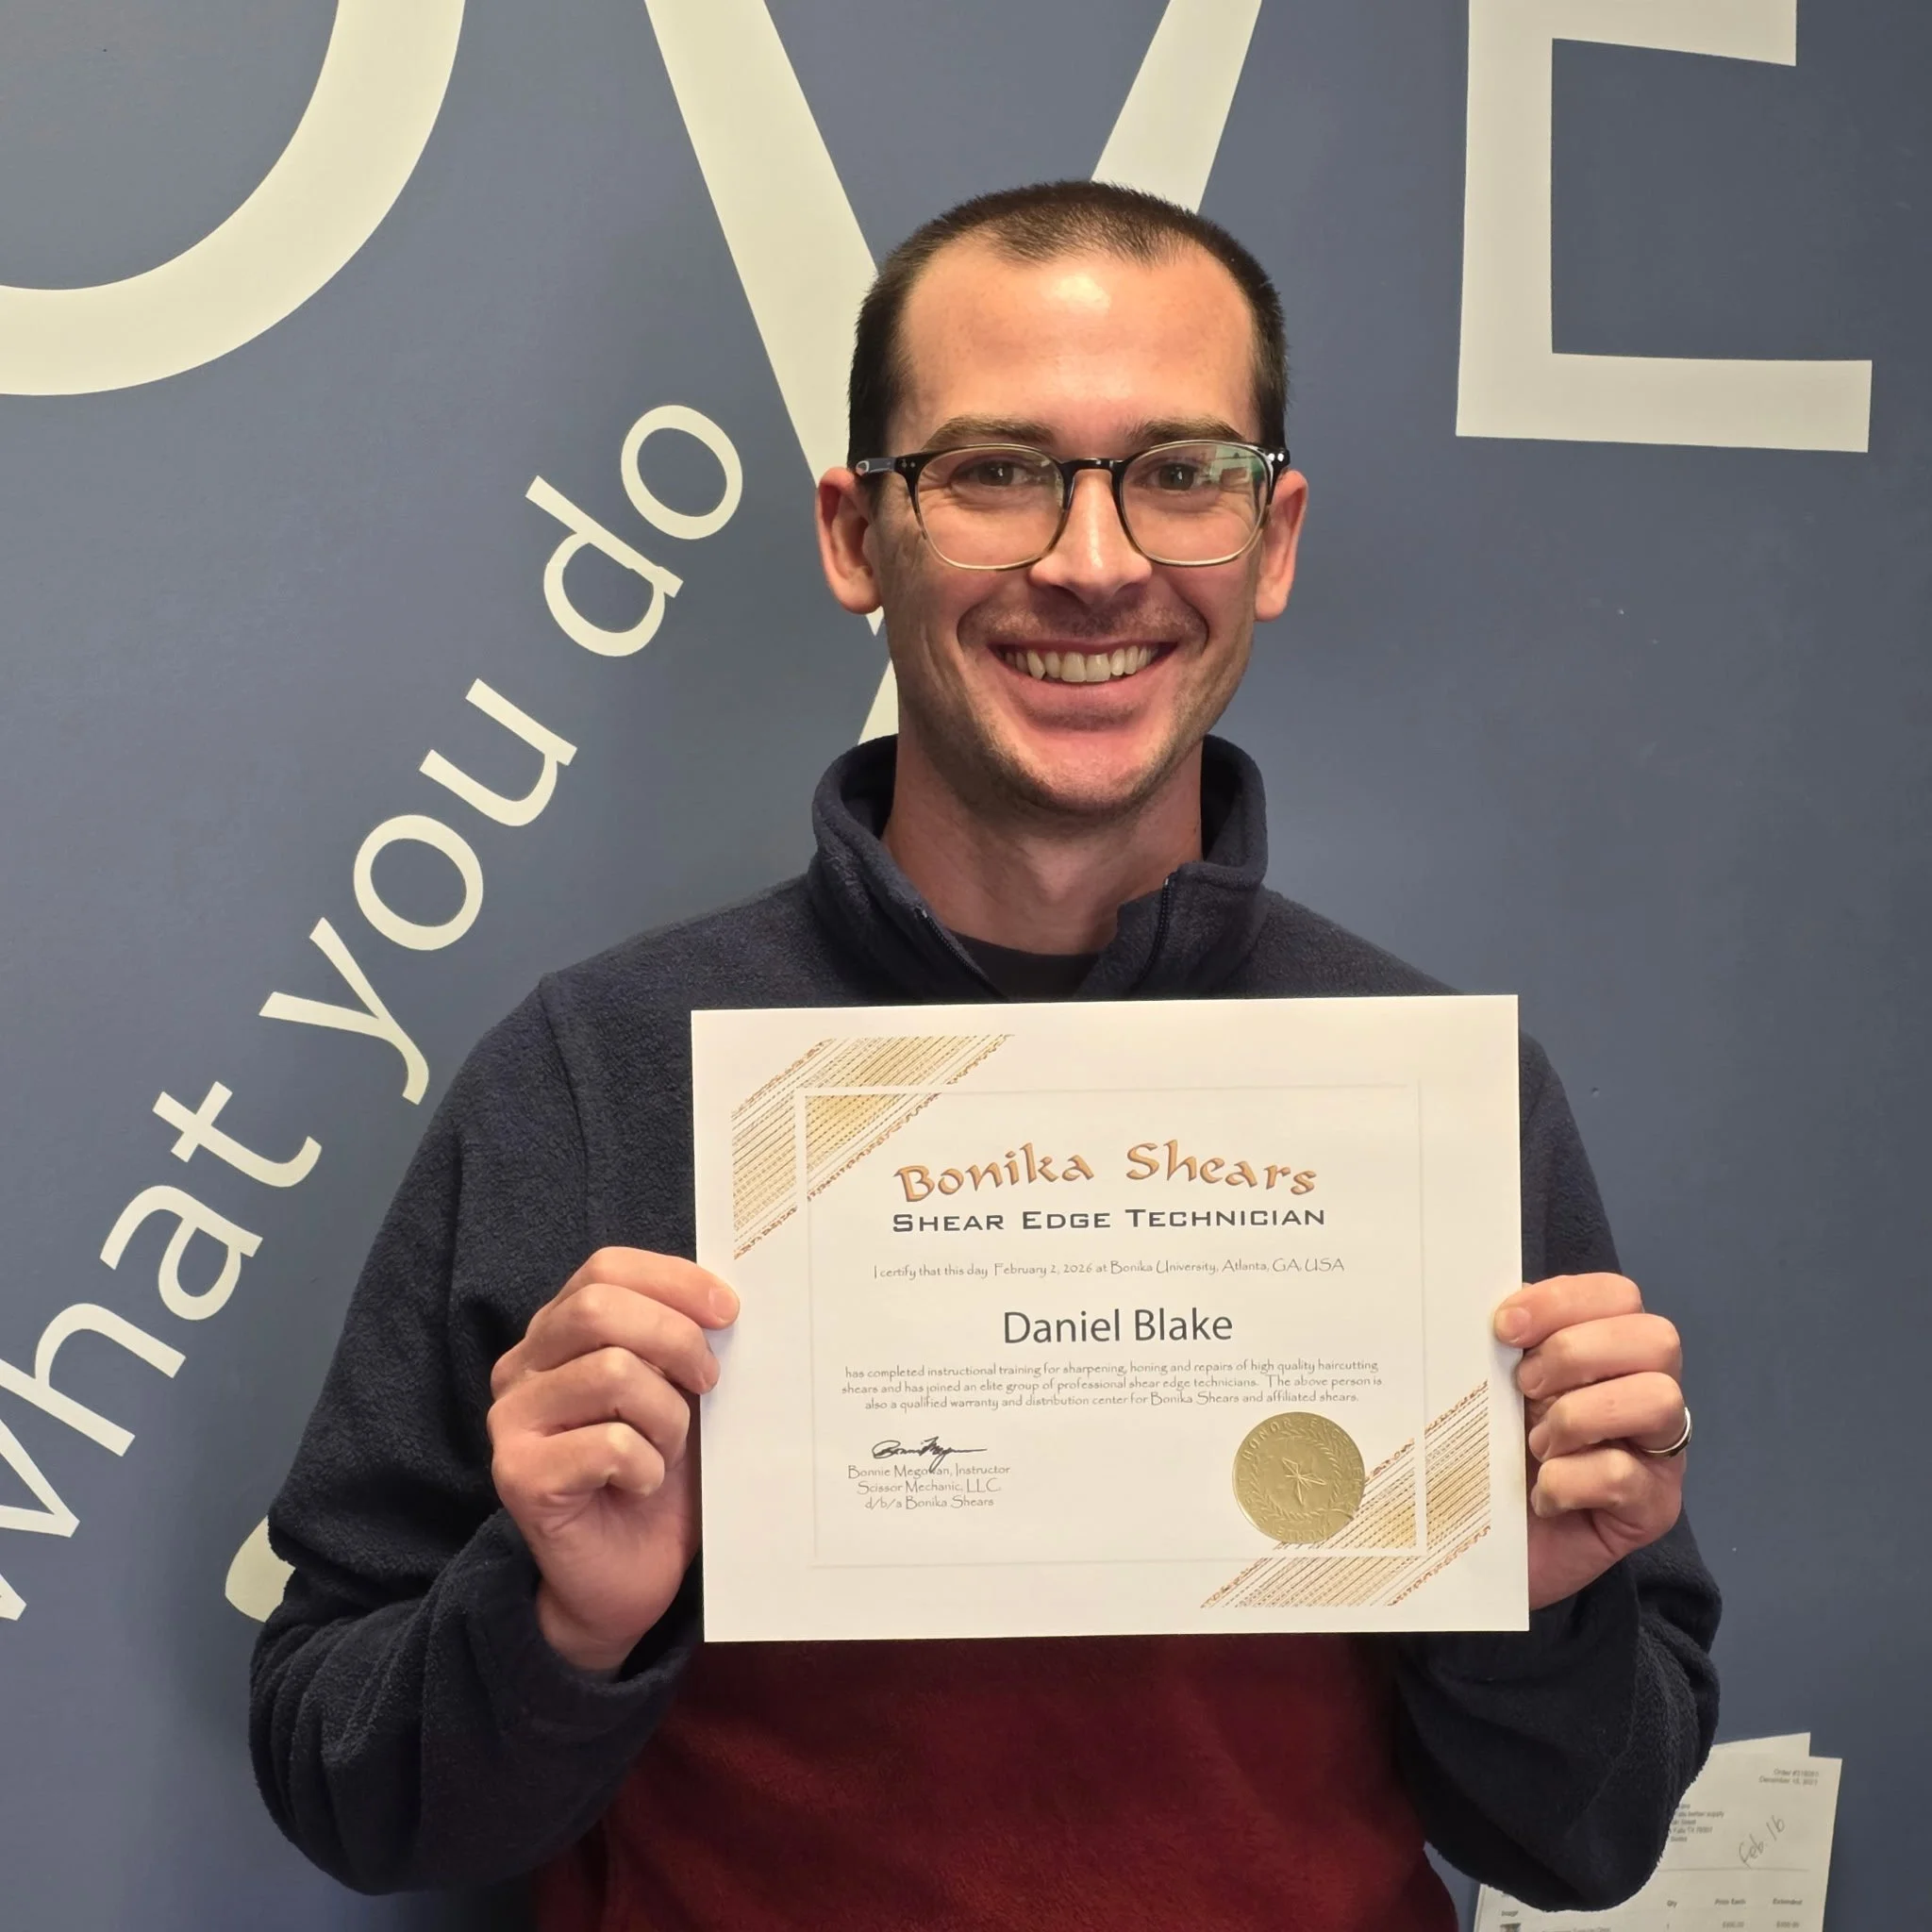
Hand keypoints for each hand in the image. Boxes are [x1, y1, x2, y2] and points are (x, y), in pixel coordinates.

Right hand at [488, 1248, 737, 1671]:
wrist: (625, 1576)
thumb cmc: (655, 1472)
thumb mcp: (675, 1392)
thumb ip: (680, 1341)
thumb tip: (724, 1298)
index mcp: (556, 1334)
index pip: (604, 1270)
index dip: (672, 1280)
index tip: (728, 1310)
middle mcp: (521, 1368)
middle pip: (598, 1309)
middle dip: (674, 1338)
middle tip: (708, 1381)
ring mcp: (511, 1421)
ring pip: (611, 1373)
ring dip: (666, 1416)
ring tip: (668, 1450)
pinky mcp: (518, 1475)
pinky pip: (609, 1445)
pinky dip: (647, 1466)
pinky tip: (641, 1486)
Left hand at [1495, 1273, 1685, 1611]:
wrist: (1482, 1544)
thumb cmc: (1490, 1452)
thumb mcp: (1491, 1386)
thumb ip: (1505, 1346)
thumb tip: (1493, 1312)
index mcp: (1608, 1350)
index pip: (1617, 1296)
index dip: (1562, 1301)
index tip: (1504, 1328)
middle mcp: (1645, 1391)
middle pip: (1655, 1338)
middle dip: (1576, 1354)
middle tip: (1524, 1389)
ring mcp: (1658, 1452)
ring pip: (1658, 1398)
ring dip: (1578, 1417)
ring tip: (1535, 1446)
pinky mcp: (1653, 1508)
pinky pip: (1625, 1474)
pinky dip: (1569, 1480)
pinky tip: (1541, 1496)